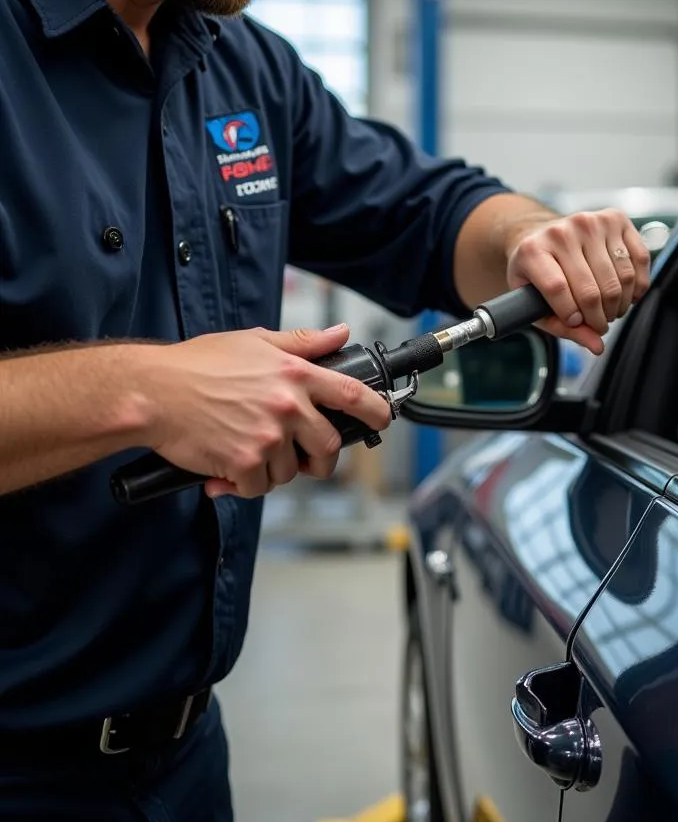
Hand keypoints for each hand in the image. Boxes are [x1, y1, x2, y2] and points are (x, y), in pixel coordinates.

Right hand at [143, 325, 391, 498]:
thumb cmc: (196, 366)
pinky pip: (259, 487)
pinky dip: (245, 484)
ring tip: (249, 452)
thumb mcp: (254, 342)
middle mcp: (288, 405)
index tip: (382, 421)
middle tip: (307, 459)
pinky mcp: (244, 463)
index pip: (352, 394)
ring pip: (291, 471)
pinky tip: (228, 470)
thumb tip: (340, 334)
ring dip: (274, 469)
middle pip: (329, 445)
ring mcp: (268, 436)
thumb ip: (302, 342)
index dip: (375, 410)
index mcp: (295, 374)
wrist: (151, 393)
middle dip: (321, 459)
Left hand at [505, 209, 650, 354]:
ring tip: (610, 310)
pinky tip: (627, 294)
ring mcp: (591, 222)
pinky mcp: (615, 219)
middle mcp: (561, 231)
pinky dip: (638, 285)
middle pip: (592, 289)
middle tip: (598, 323)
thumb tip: (597, 345)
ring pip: (620, 278)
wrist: (543, 237)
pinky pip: (640, 259)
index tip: (576, 322)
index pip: (558, 289)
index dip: (571, 315)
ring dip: (620, 305)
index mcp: (532, 251)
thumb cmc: (538, 274)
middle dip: (599, 318)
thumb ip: (564, 328)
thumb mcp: (537, 304)